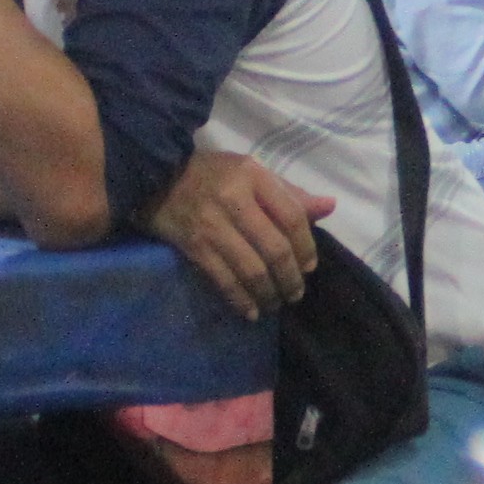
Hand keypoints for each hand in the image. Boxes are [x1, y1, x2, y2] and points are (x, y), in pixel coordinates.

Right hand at [150, 146, 332, 317]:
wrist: (154, 175)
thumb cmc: (212, 174)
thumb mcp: (251, 173)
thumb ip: (290, 193)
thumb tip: (330, 207)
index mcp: (253, 175)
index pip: (292, 215)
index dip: (306, 246)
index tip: (309, 267)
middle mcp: (233, 198)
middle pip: (275, 247)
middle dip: (290, 278)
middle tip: (295, 293)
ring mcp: (211, 223)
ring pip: (251, 268)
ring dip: (268, 293)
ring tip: (275, 304)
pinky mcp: (193, 245)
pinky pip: (223, 279)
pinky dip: (240, 299)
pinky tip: (250, 311)